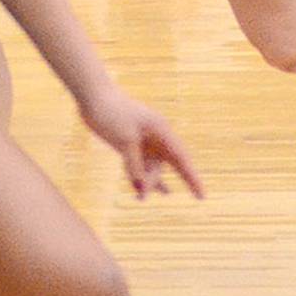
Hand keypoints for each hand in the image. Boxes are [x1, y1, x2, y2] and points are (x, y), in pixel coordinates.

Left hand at [80, 84, 203, 200]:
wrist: (93, 96)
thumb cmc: (112, 112)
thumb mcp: (124, 140)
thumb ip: (134, 164)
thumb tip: (140, 186)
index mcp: (162, 130)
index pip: (182, 159)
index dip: (193, 178)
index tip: (202, 196)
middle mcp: (157, 137)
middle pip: (170, 165)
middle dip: (169, 181)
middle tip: (170, 196)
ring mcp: (145, 141)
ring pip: (152, 168)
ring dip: (147, 183)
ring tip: (139, 198)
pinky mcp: (131, 145)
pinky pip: (140, 166)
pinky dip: (139, 178)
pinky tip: (142, 192)